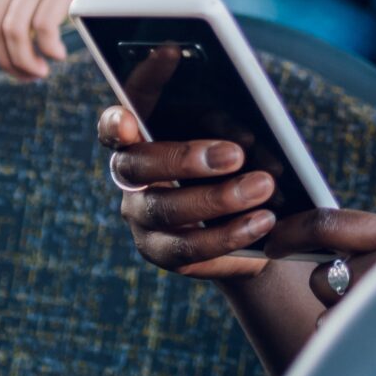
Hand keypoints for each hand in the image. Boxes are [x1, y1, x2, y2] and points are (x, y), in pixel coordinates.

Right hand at [99, 101, 278, 278]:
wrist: (256, 221)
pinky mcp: (165, 254)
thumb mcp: (232, 138)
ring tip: (262, 187)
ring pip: (165, 210)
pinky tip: (262, 221)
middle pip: (137, 167)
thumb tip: (247, 138)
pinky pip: (190, 248)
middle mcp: (132, 182)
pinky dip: (229, 233)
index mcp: (140, 142)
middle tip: (235, 154)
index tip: (128, 121)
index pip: (113, 130)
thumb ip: (228, 130)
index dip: (114, 125)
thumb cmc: (238, 165)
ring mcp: (143, 221)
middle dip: (184, 160)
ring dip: (217, 199)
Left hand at [267, 207, 375, 375]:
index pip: (335, 221)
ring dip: (354, 337)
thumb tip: (347, 271)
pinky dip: (365, 366)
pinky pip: (344, 355)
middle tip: (365, 317)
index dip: (292, 229)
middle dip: (335, 298)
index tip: (271, 239)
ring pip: (331, 317)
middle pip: (326, 274)